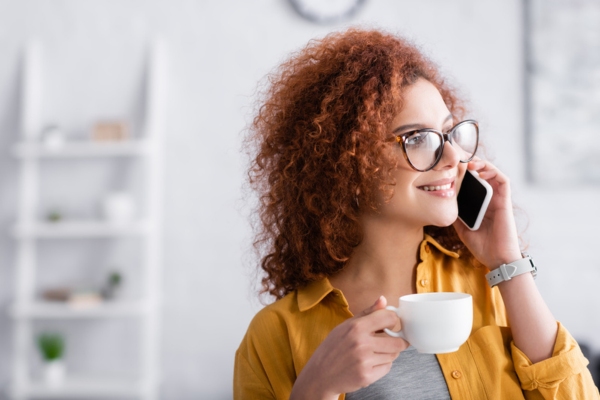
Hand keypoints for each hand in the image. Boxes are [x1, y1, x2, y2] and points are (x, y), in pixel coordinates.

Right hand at [290, 296, 408, 398]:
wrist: (320, 374)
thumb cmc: (333, 347)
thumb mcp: (346, 325)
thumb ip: (367, 313)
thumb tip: (383, 299)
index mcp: (357, 327)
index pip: (390, 318)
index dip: (392, 321)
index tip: (389, 325)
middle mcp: (362, 343)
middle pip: (398, 341)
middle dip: (397, 341)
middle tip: (388, 341)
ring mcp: (365, 361)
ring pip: (394, 355)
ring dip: (388, 354)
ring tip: (374, 353)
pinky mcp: (367, 376)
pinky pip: (387, 368)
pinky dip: (382, 366)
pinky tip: (369, 364)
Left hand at [453, 159, 521, 267]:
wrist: (497, 259)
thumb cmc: (482, 246)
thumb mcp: (461, 228)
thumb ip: (456, 215)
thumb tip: (443, 202)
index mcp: (480, 204)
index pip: (473, 182)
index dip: (464, 172)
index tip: (450, 166)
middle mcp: (490, 199)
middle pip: (482, 174)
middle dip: (471, 163)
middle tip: (458, 158)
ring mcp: (498, 199)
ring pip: (493, 173)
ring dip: (482, 164)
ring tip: (468, 163)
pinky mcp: (505, 202)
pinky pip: (503, 181)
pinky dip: (493, 172)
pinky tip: (481, 172)